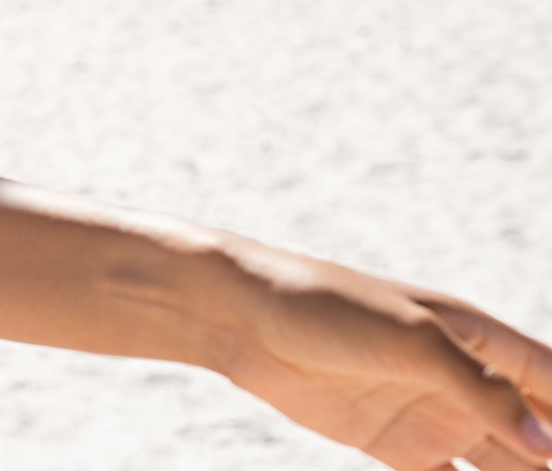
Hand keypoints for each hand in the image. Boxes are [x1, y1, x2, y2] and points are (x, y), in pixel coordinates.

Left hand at [222, 243, 551, 469]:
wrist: (242, 318)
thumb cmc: (327, 307)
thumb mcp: (411, 339)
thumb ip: (480, 389)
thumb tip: (547, 445)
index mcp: (482, 340)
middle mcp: (466, 381)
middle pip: (539, 431)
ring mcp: (434, 415)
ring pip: (504, 464)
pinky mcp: (398, 446)